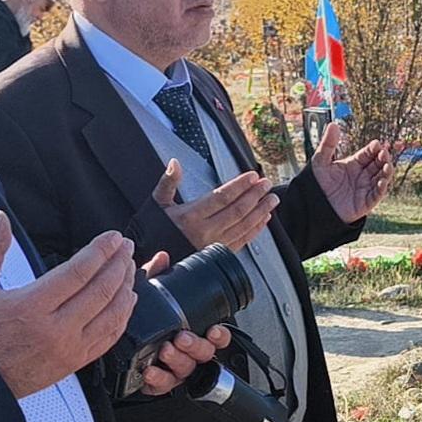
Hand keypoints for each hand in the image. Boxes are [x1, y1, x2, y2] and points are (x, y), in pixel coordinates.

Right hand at [0, 212, 137, 398]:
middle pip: (101, 290)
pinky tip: (127, 300)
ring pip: (112, 314)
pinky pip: (110, 338)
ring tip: (129, 267)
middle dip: (118, 263)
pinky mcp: (75, 362)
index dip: (100, 251)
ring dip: (126, 287)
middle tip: (126, 247)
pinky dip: (123, 317)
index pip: (78, 272)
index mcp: (30, 306)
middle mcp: (54, 329)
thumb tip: (0, 219)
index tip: (113, 237)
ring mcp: (69, 348)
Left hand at [135, 252, 234, 394]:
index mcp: (194, 333)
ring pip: (186, 369)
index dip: (220, 335)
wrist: (122, 352)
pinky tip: (150, 369)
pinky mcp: (158, 383)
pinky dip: (158, 378)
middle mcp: (188, 352)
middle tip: (182, 337)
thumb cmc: (146, 325)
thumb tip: (162, 259)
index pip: (217, 336)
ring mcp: (175, 370)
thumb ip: (157, 277)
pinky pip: (163, 385)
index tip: (214, 330)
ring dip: (177, 359)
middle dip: (195, 345)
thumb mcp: (152, 297)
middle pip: (204, 353)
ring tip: (165, 350)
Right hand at [153, 160, 277, 251]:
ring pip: (243, 226)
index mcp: (190, 216)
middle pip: (237, 210)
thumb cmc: (153, 230)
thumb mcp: (157, 203)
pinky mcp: (217, 256)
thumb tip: (175, 163)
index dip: (239, 186)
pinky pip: (241, 241)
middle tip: (267, 184)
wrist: (149, 259)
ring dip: (260, 212)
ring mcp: (212, 245)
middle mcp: (204, 231)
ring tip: (272, 199)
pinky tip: (264, 220)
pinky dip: (255, 230)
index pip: (221, 197)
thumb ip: (168, 182)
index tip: (252, 176)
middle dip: (255, 195)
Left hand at [310, 122, 391, 223]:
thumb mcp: (321, 161)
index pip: (368, 154)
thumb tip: (333, 124)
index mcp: (353, 164)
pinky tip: (383, 181)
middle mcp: (361, 175)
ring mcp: (365, 188)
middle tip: (384, 152)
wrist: (313, 205)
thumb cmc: (317, 183)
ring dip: (386, 171)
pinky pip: (377, 194)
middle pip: (377, 164)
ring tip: (387, 164)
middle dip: (383, 158)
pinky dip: (382, 188)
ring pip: (381, 177)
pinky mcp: (365, 202)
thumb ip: (328, 144)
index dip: (374, 149)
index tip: (377, 144)